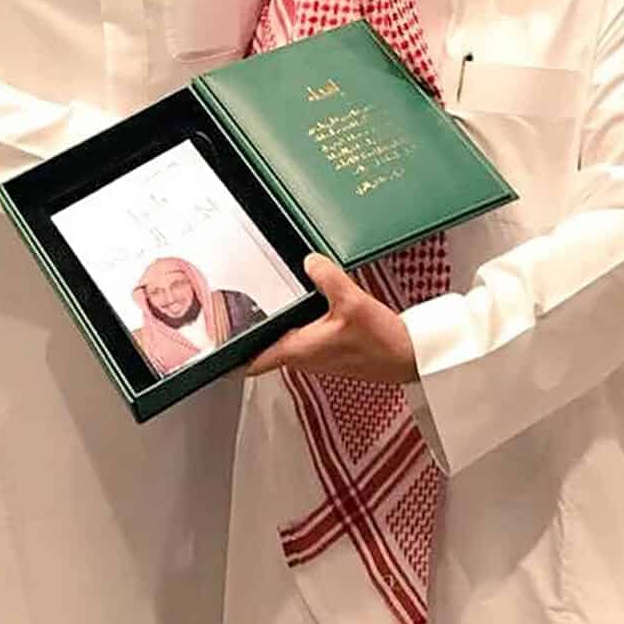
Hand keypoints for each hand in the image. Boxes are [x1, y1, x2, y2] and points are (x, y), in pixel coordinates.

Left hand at [246, 255, 418, 384]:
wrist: (408, 357)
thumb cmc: (381, 341)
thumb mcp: (352, 301)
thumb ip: (327, 278)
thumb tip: (309, 261)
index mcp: (299, 350)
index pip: (253, 362)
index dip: (231, 356)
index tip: (215, 344)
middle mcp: (304, 358)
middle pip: (265, 348)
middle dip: (252, 332)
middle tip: (234, 309)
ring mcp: (317, 357)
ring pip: (285, 342)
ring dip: (276, 327)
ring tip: (267, 302)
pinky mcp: (331, 351)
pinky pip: (303, 338)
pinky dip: (298, 325)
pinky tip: (306, 306)